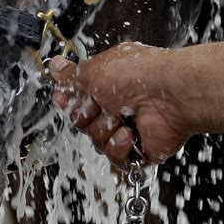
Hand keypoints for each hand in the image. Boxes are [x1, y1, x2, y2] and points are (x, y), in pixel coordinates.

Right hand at [49, 43, 190, 167]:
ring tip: (119, 118)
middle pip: (84, 121)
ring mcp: (129, 126)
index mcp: (107, 81)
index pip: (79, 95)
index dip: (70, 99)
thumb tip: (55, 66)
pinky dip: (119, 147)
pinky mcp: (140, 148)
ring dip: (104, 130)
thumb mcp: (94, 70)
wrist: (169, 95)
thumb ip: (71, 75)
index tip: (62, 98)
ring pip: (97, 140)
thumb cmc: (136, 74)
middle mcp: (118, 103)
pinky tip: (130, 134)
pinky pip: (116, 158)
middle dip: (87, 115)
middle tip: (99, 105)